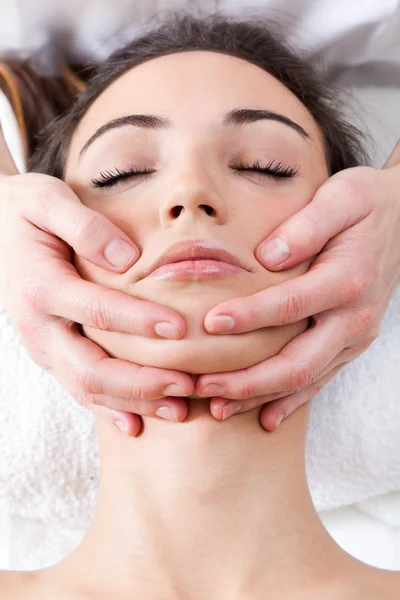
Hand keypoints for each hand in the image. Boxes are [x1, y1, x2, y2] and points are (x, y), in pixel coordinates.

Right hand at [0, 173, 193, 435]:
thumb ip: (85, 226)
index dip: (138, 322)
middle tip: (188, 384)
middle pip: (91, 368)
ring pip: (86, 388)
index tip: (180, 328)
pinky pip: (78, 390)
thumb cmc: (25, 211)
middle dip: (142, 381)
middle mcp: (38, 326)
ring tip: (180, 408)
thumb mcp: (48, 200)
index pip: (95, 311)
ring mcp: (43, 346)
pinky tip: (138, 424)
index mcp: (41, 287)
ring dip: (134, 402)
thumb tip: (128, 258)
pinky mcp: (51, 354)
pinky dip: (109, 409)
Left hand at [195, 166, 399, 428]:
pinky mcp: (349, 345)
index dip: (249, 316)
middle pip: (297, 362)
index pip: (290, 304)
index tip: (209, 323)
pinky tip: (263, 418)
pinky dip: (289, 401)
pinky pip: (318, 380)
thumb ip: (306, 226)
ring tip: (217, 409)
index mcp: (347, 280)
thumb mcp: (340, 197)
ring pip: (304, 380)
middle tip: (201, 386)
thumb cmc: (365, 205)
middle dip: (246, 380)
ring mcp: (354, 337)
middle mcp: (354, 318)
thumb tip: (266, 256)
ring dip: (259, 397)